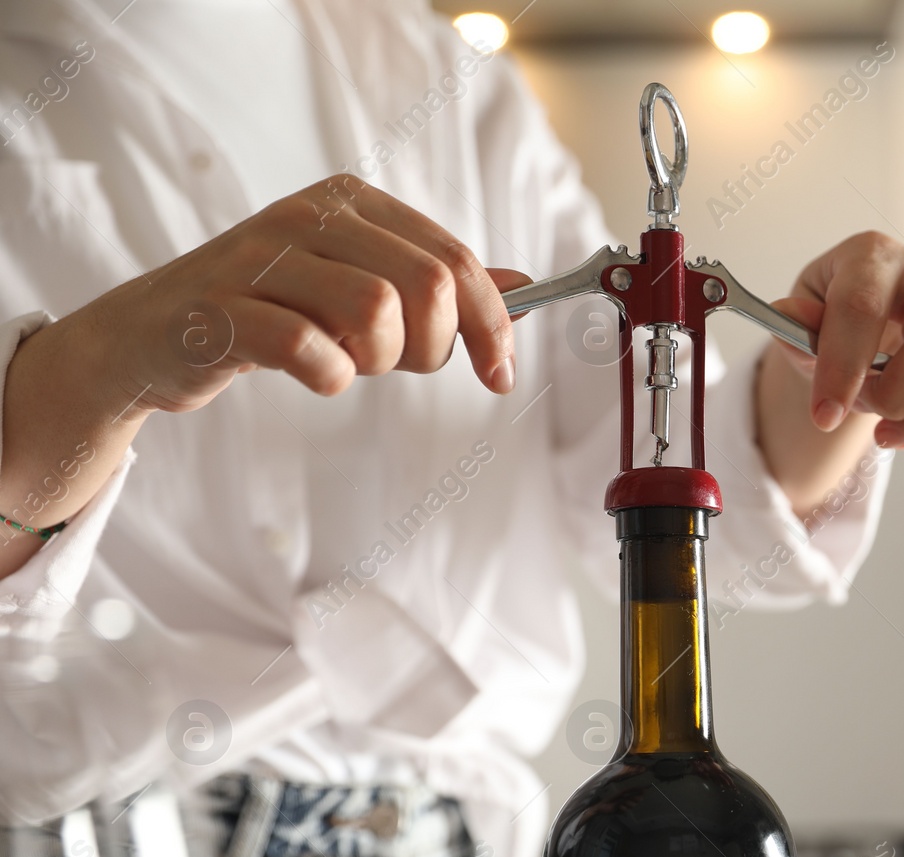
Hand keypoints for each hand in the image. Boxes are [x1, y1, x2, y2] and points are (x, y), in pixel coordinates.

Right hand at [92, 174, 525, 413]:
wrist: (152, 338)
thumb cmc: (268, 312)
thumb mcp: (357, 285)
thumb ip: (434, 284)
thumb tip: (522, 285)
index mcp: (351, 202)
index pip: (453, 258)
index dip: (492, 324)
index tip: (502, 375)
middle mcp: (308, 216)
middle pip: (427, 282)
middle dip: (436, 345)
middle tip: (404, 368)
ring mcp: (259, 258)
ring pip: (376, 311)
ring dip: (380, 360)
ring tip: (350, 363)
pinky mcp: (223, 310)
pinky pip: (311, 350)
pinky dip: (330, 377)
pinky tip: (315, 375)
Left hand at [769, 231, 903, 451]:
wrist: (861, 310)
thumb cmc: (829, 312)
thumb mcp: (799, 312)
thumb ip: (795, 322)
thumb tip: (790, 316)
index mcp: (874, 258)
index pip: (864, 309)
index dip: (843, 369)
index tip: (823, 417)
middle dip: (898, 397)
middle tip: (863, 414)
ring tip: (889, 436)